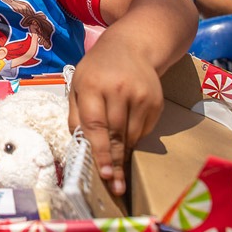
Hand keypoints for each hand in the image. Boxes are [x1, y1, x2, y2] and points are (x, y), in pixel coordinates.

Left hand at [68, 40, 164, 196]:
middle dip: (115, 163)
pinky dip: (135, 138)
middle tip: (115, 186)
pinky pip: (144, 130)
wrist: (132, 45)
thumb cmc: (98, 69)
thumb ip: (76, 115)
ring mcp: (141, 95)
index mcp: (93, 86)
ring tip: (117, 166)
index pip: (96, 125)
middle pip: (116, 135)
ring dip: (124, 152)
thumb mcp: (78, 85)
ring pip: (132, 136)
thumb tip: (80, 146)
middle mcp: (119, 90)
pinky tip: (127, 131)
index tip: (105, 174)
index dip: (100, 152)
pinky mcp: (156, 101)